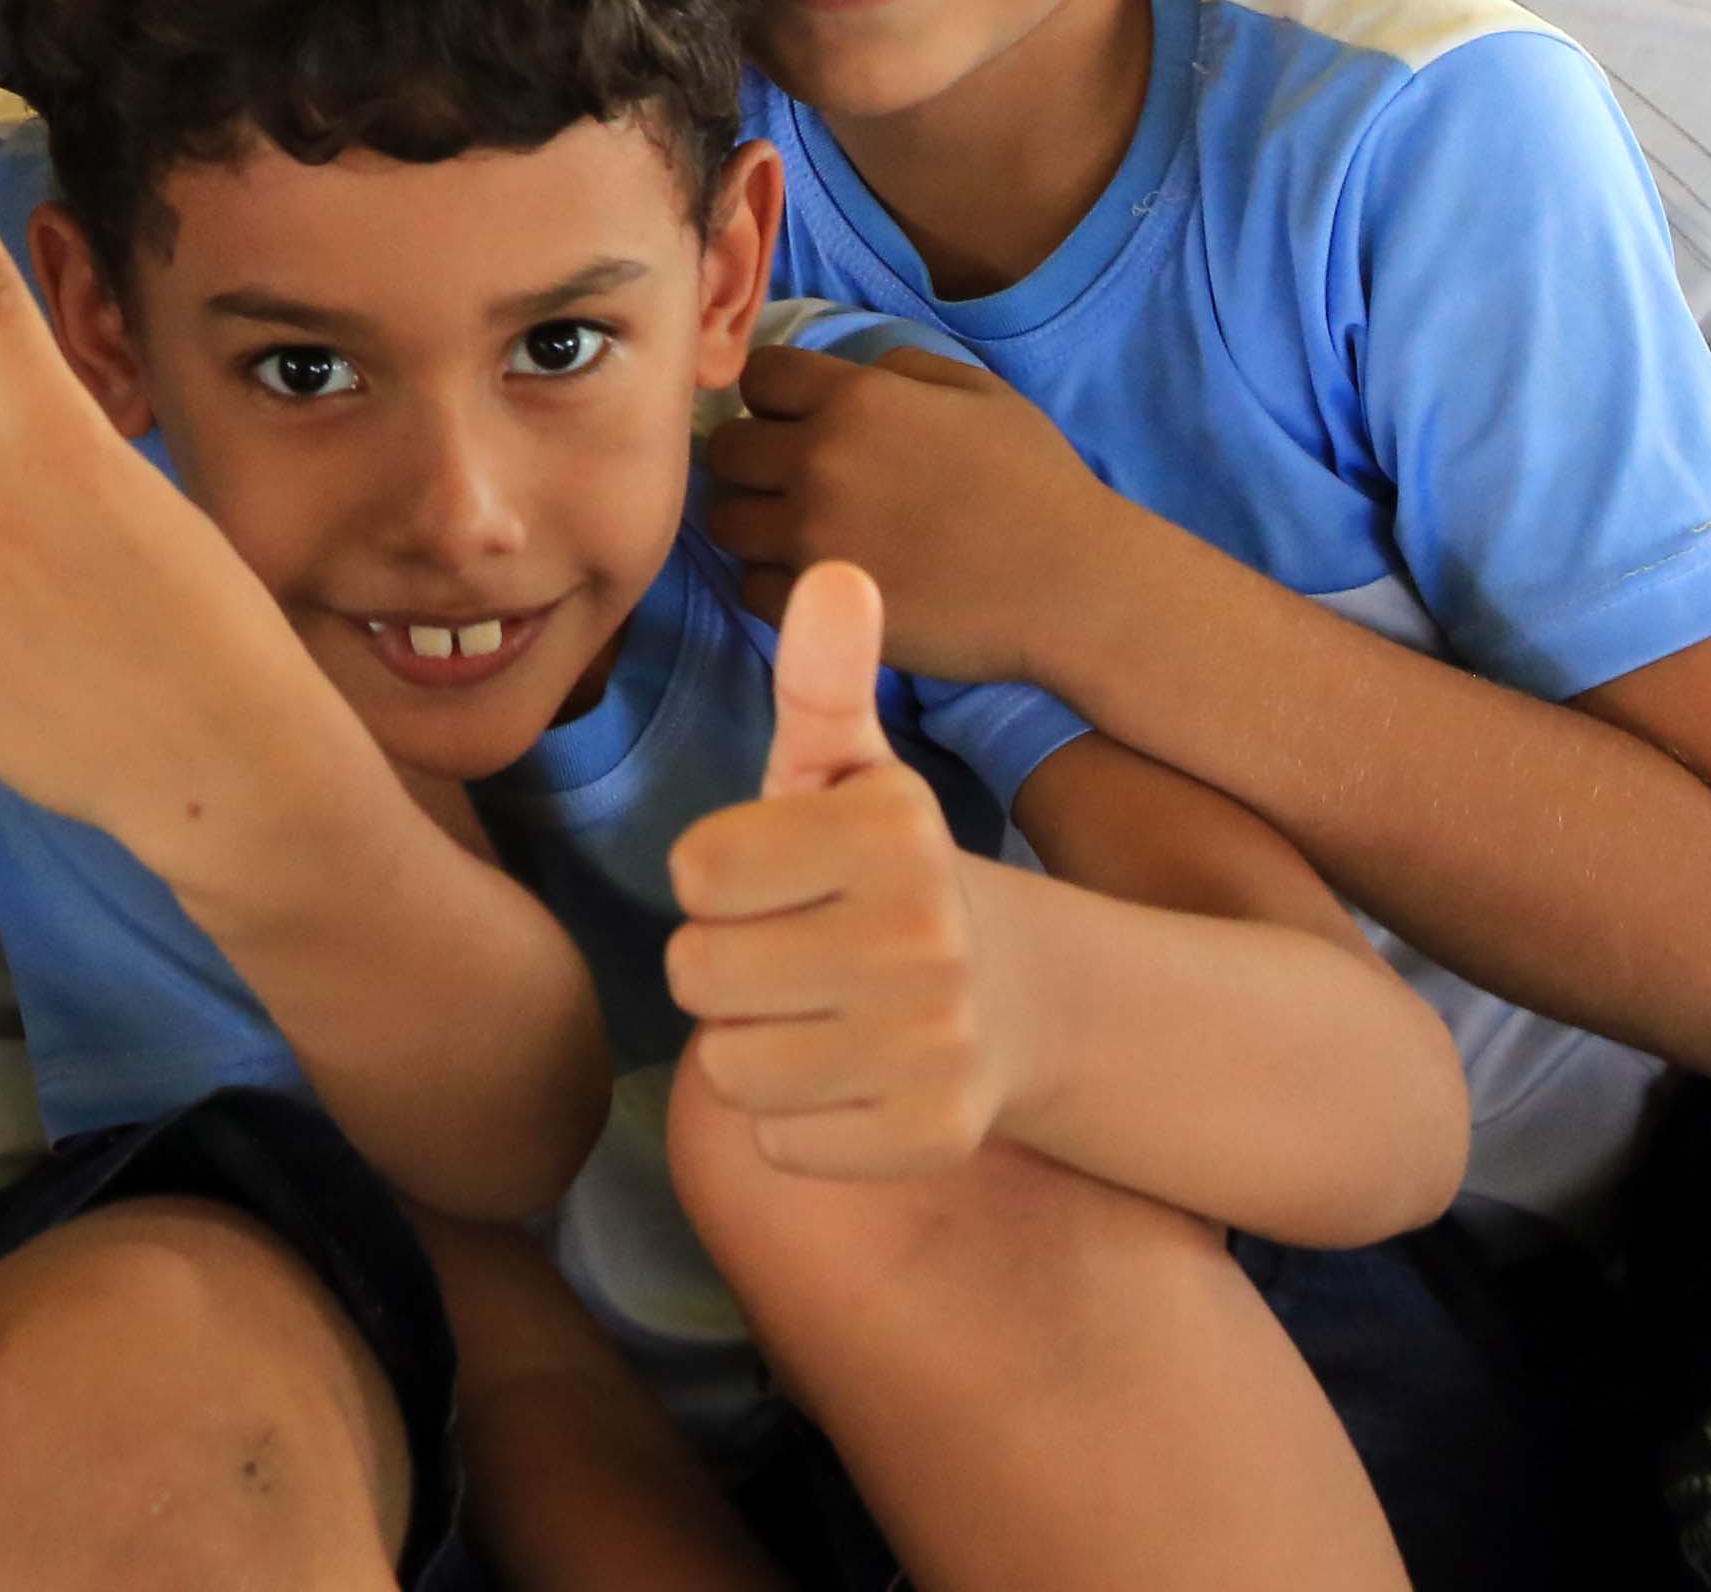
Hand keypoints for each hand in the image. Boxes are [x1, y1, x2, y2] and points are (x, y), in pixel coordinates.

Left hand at [663, 564, 1004, 1179]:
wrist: (1016, 995)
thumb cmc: (881, 871)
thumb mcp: (851, 771)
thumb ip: (824, 679)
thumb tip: (833, 570)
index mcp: (892, 829)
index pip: (695, 874)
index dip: (720, 878)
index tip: (782, 877)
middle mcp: (926, 936)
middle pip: (699, 976)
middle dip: (727, 966)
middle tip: (797, 952)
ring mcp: (935, 1044)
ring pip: (731, 1068)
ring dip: (756, 1047)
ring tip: (821, 1012)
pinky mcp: (932, 1137)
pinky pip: (777, 1140)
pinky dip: (798, 1121)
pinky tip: (853, 1077)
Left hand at [699, 334, 1127, 689]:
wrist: (1074, 587)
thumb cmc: (1038, 485)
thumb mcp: (980, 393)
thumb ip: (902, 370)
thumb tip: (853, 374)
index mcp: (857, 398)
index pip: (759, 376)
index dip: (776, 398)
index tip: (797, 421)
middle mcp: (820, 459)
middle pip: (727, 449)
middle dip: (753, 462)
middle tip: (791, 483)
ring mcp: (812, 536)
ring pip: (725, 520)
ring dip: (755, 524)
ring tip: (800, 535)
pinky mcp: (817, 605)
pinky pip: (749, 589)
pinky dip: (772, 585)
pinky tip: (814, 581)